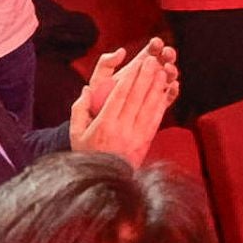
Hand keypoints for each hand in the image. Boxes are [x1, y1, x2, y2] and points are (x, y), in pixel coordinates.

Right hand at [70, 44, 177, 167]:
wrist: (104, 181)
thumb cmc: (88, 154)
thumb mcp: (76, 134)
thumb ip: (79, 110)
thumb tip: (87, 89)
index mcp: (105, 125)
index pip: (120, 96)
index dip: (130, 78)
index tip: (137, 63)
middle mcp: (122, 129)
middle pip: (137, 97)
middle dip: (146, 76)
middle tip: (152, 60)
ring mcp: (136, 136)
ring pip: (149, 106)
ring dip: (157, 87)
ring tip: (162, 71)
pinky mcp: (146, 141)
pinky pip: (156, 119)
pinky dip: (161, 104)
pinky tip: (166, 92)